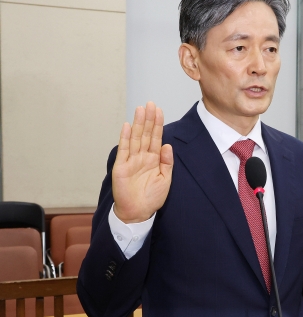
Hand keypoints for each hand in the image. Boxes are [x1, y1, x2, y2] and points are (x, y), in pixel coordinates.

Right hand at [112, 102, 173, 222]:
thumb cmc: (152, 198)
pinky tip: (128, 126)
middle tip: (150, 104)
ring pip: (136, 138)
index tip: (159, 110)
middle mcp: (142, 157)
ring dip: (138, 124)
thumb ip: (167, 163)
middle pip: (146, 134)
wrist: (138, 212)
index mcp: (154, 159)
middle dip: (148, 119)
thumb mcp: (165, 180)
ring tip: (140, 109)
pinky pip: (124, 150)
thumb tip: (167, 145)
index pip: (156, 138)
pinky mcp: (121, 167)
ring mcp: (131, 161)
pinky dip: (126, 138)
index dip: (157, 124)